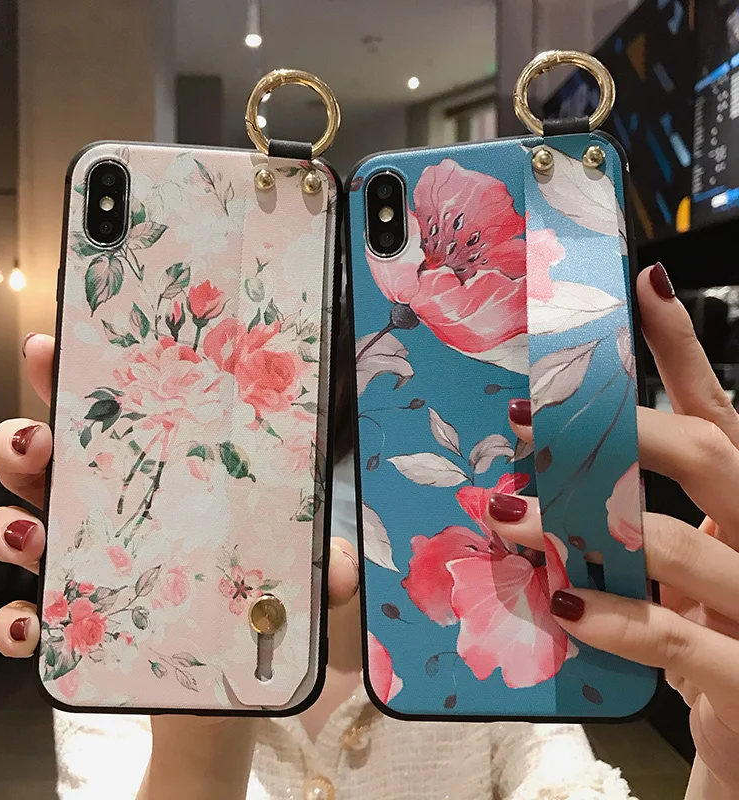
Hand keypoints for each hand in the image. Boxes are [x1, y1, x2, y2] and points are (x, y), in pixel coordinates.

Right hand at [0, 332, 358, 672]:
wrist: (222, 682)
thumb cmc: (245, 598)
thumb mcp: (290, 572)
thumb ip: (320, 567)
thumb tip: (342, 567)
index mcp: (149, 480)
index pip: (101, 419)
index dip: (65, 381)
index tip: (50, 348)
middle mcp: (100, 517)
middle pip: (39, 465)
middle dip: (21, 443)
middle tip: (39, 441)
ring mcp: (76, 572)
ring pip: (11, 532)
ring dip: (5, 527)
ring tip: (32, 534)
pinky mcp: (66, 634)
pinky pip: (18, 622)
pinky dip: (13, 623)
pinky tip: (30, 625)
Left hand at [485, 265, 738, 796]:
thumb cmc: (710, 631)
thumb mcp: (678, 563)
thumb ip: (630, 514)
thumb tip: (542, 467)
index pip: (717, 408)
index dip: (682, 346)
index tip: (642, 284)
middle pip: (707, 454)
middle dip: (620, 430)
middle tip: (527, 420)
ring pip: (676, 543)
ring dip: (581, 526)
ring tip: (504, 516)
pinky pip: (672, 634)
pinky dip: (610, 616)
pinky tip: (559, 602)